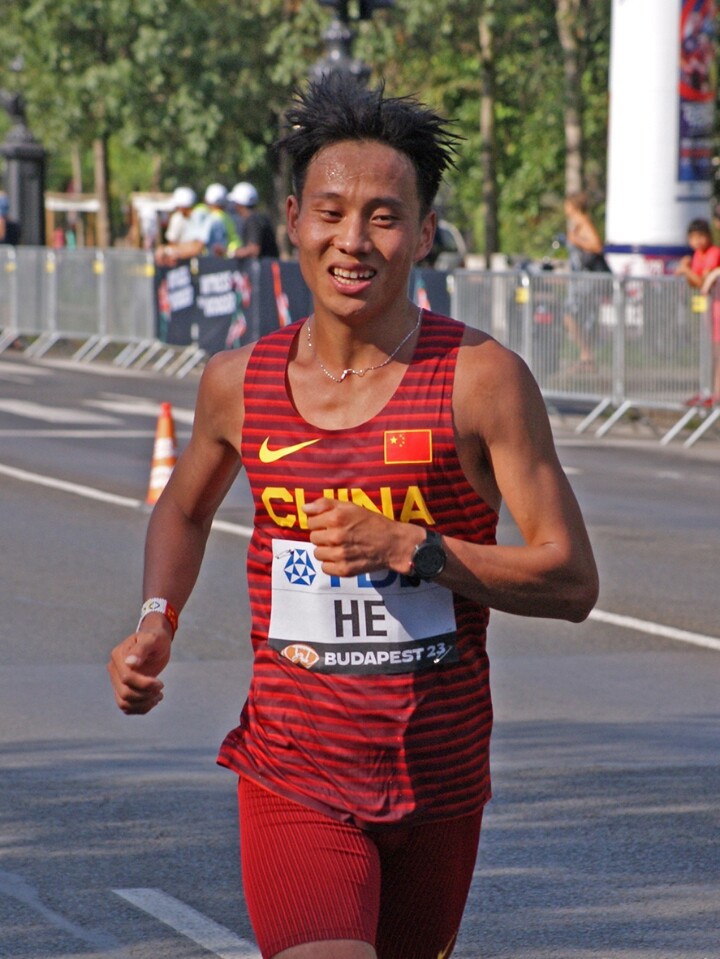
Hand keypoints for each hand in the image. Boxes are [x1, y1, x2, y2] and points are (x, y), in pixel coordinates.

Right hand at [107, 622, 171, 714]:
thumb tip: (130, 662)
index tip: (161, 684)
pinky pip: (126, 706)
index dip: (145, 684)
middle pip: (125, 693)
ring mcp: (116, 680)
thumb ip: (141, 650)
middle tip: (161, 689)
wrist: (156, 643)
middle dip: (146, 695)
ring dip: (143, 704)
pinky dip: (140, 708)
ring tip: (159, 697)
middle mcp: (114, 669)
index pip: (127, 678)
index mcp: (118, 655)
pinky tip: (153, 701)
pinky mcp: (122, 688)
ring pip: (124, 703)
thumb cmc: (156, 639)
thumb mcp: (153, 640)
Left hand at [303, 497, 420, 577]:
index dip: (319, 522)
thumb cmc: (372, 523)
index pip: (311, 522)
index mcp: (336, 518)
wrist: (392, 543)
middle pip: (313, 538)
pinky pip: (325, 568)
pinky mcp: (344, 570)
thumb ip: (325, 504)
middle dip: (323, 536)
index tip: (330, 524)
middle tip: (338, 535)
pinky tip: (343, 557)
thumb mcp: (350, 507)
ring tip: (340, 547)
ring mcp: (340, 555)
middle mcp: (336, 536)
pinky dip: (331, 564)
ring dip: (326, 550)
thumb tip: (304, 508)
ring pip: (317, 553)